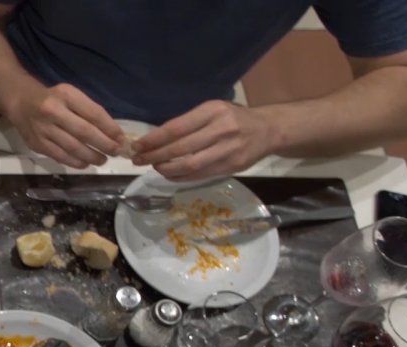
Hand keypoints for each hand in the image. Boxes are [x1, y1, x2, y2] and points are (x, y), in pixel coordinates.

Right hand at [10, 83, 123, 167]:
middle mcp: (53, 111)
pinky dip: (75, 162)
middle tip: (116, 152)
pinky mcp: (37, 144)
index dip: (109, 128)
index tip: (121, 138)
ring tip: (103, 160)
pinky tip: (85, 163)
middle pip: (84, 132)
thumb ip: (88, 111)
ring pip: (73, 147)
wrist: (21, 103)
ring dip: (91, 156)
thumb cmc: (53, 99)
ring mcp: (43, 129)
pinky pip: (60, 156)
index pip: (93, 113)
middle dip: (104, 144)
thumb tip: (112, 133)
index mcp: (66, 95)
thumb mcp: (71, 95)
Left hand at [133, 100, 278, 180]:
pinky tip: (169, 174)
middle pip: (181, 148)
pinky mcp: (232, 166)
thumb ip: (189, 122)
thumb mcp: (213, 110)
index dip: (154, 139)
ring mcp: (228, 150)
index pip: (176, 128)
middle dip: (155, 156)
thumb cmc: (234, 118)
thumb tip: (156, 138)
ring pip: (190, 165)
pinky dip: (180, 176)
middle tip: (138, 160)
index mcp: (213, 111)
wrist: (268, 130)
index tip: (137, 145)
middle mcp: (222, 129)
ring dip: (166, 169)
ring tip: (153, 167)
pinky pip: (200, 175)